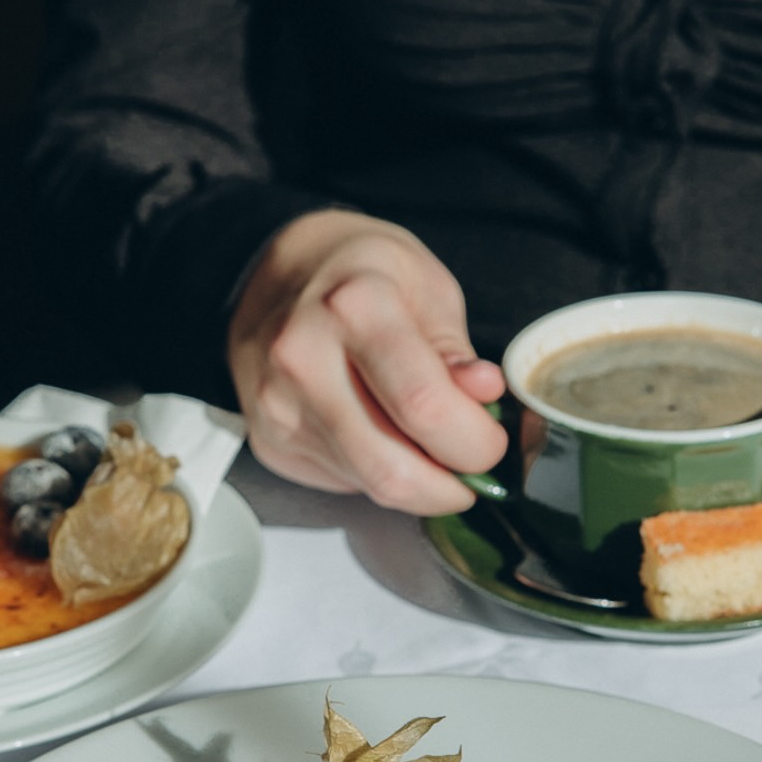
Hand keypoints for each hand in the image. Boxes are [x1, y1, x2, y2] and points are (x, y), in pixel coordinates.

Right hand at [227, 208, 506, 513]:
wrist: (277, 278)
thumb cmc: (362, 276)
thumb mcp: (427, 288)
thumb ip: (454, 351)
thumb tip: (484, 395)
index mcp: (355, 306)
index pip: (425, 406)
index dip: (475, 442)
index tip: (492, 441)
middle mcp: (304, 358)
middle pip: (393, 468)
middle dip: (451, 486)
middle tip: (471, 466)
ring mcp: (279, 405)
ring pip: (371, 485)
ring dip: (419, 485)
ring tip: (433, 448)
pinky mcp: (270, 439)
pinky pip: (345, 481)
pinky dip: (380, 474)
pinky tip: (385, 438)